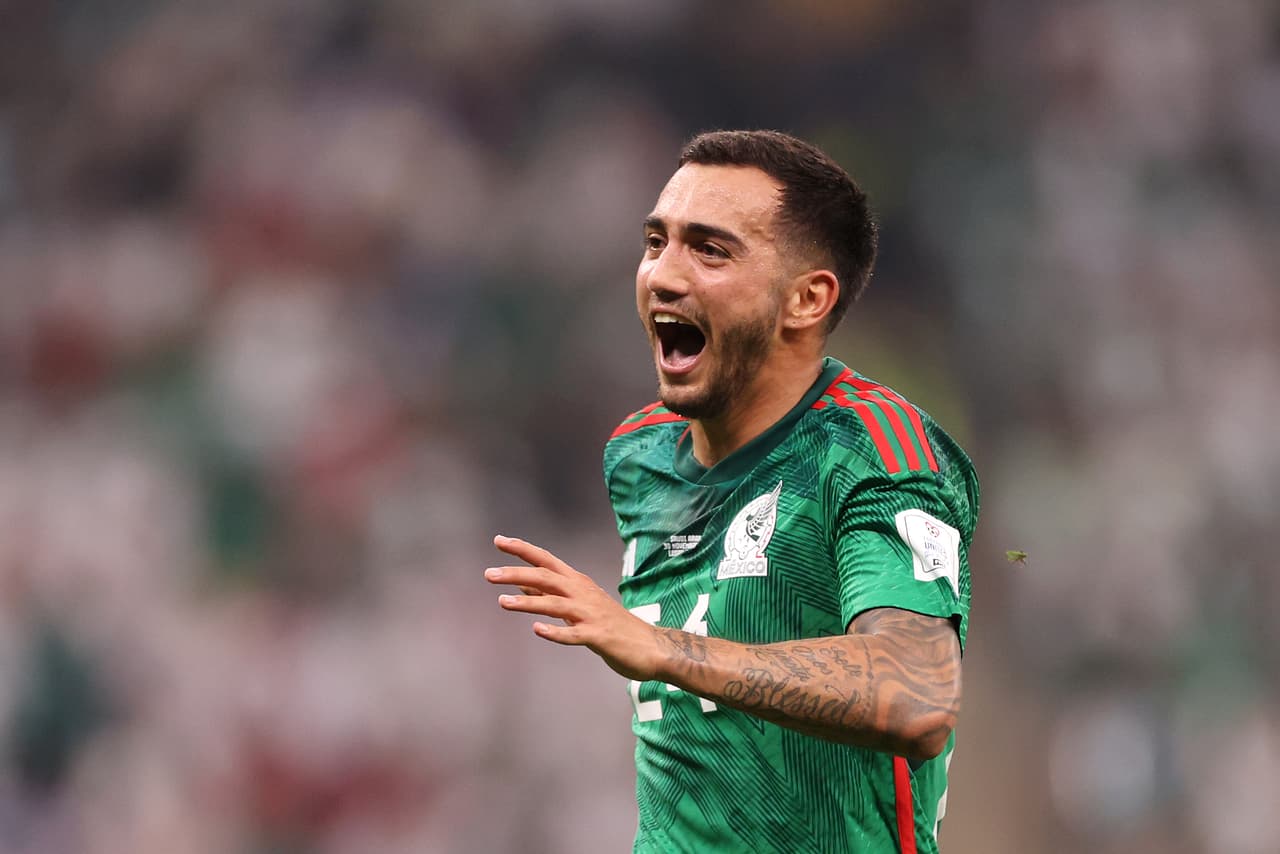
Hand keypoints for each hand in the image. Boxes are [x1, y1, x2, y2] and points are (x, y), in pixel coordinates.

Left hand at [485, 535, 661, 681]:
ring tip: (503, 602)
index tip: (498, 541)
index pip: (546, 560)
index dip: (523, 550)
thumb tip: (521, 581)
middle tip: (489, 574)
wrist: (651, 646)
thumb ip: (551, 593)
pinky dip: (556, 632)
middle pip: (546, 577)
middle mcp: (583, 593)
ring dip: (529, 602)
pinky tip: (537, 630)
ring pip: (556, 604)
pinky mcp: (599, 637)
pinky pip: (574, 634)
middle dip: (516, 573)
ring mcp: (591, 615)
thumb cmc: (611, 625)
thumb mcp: (579, 604)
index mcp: (578, 583)